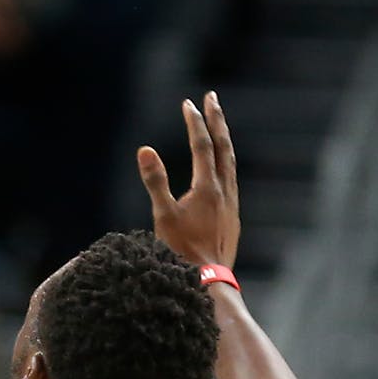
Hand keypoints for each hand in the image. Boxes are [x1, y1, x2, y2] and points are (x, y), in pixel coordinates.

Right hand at [138, 92, 239, 267]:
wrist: (208, 280)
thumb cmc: (182, 251)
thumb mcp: (163, 215)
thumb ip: (155, 181)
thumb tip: (145, 150)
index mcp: (207, 187)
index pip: (201, 145)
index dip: (194, 123)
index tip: (188, 103)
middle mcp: (224, 190)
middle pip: (222, 147)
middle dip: (216, 120)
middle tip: (211, 98)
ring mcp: (231, 203)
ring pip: (230, 162)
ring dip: (223, 140)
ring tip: (218, 126)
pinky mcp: (232, 217)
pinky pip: (231, 180)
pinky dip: (225, 163)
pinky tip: (220, 168)